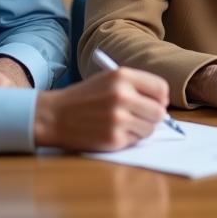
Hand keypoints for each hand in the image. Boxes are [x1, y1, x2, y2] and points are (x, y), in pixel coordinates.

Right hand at [33, 67, 169, 151]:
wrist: (54, 116)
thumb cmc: (84, 97)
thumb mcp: (109, 79)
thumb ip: (136, 86)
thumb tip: (162, 103)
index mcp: (123, 76)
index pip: (161, 88)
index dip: (161, 98)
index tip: (155, 102)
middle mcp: (122, 96)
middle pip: (159, 112)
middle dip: (152, 116)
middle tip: (139, 116)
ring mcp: (118, 119)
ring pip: (150, 129)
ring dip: (140, 129)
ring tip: (121, 123)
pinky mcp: (113, 138)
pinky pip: (135, 141)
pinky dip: (127, 139)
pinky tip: (112, 131)